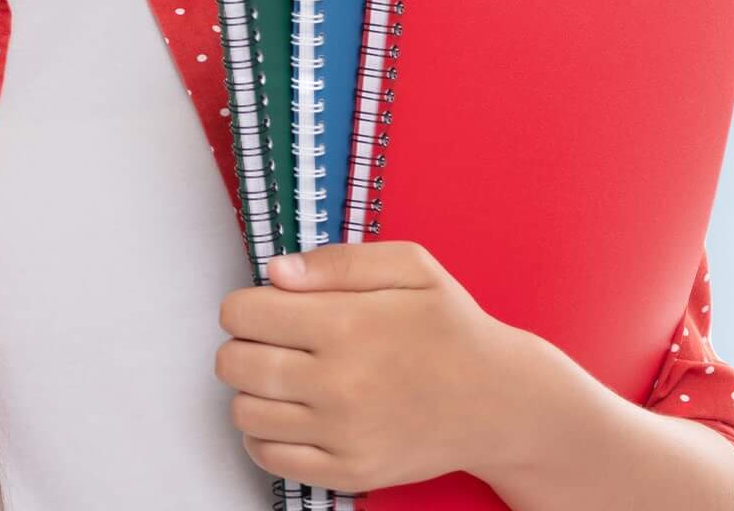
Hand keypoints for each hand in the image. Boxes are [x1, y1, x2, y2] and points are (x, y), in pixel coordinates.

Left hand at [214, 241, 543, 492]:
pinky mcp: (348, 472)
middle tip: (276, 343)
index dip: (248, 305)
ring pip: (243, 412)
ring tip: (286, 378)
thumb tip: (277, 273)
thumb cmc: (452, 328)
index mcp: (347, 326)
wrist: (500, 402)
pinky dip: (265, 435)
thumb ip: (338, 260)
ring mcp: (342, 435)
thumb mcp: (411, 267)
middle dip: (243, 345)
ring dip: (253, 390)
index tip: (271, 309)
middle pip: (232, 364)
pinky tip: (292, 414)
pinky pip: (267, 457)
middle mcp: (338, 385)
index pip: (240, 314)